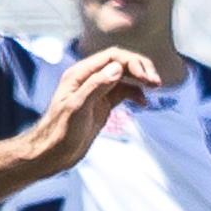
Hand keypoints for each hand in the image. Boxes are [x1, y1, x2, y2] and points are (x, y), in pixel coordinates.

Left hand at [25, 47, 160, 173]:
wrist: (53, 153)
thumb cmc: (60, 132)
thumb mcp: (77, 108)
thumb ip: (96, 86)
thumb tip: (117, 68)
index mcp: (80, 74)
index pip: (112, 57)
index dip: (132, 62)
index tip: (147, 77)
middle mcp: (89, 78)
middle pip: (120, 63)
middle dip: (140, 68)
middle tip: (156, 82)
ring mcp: (97, 91)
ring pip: (124, 77)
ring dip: (140, 80)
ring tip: (155, 88)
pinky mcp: (102, 104)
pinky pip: (123, 92)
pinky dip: (135, 94)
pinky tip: (143, 103)